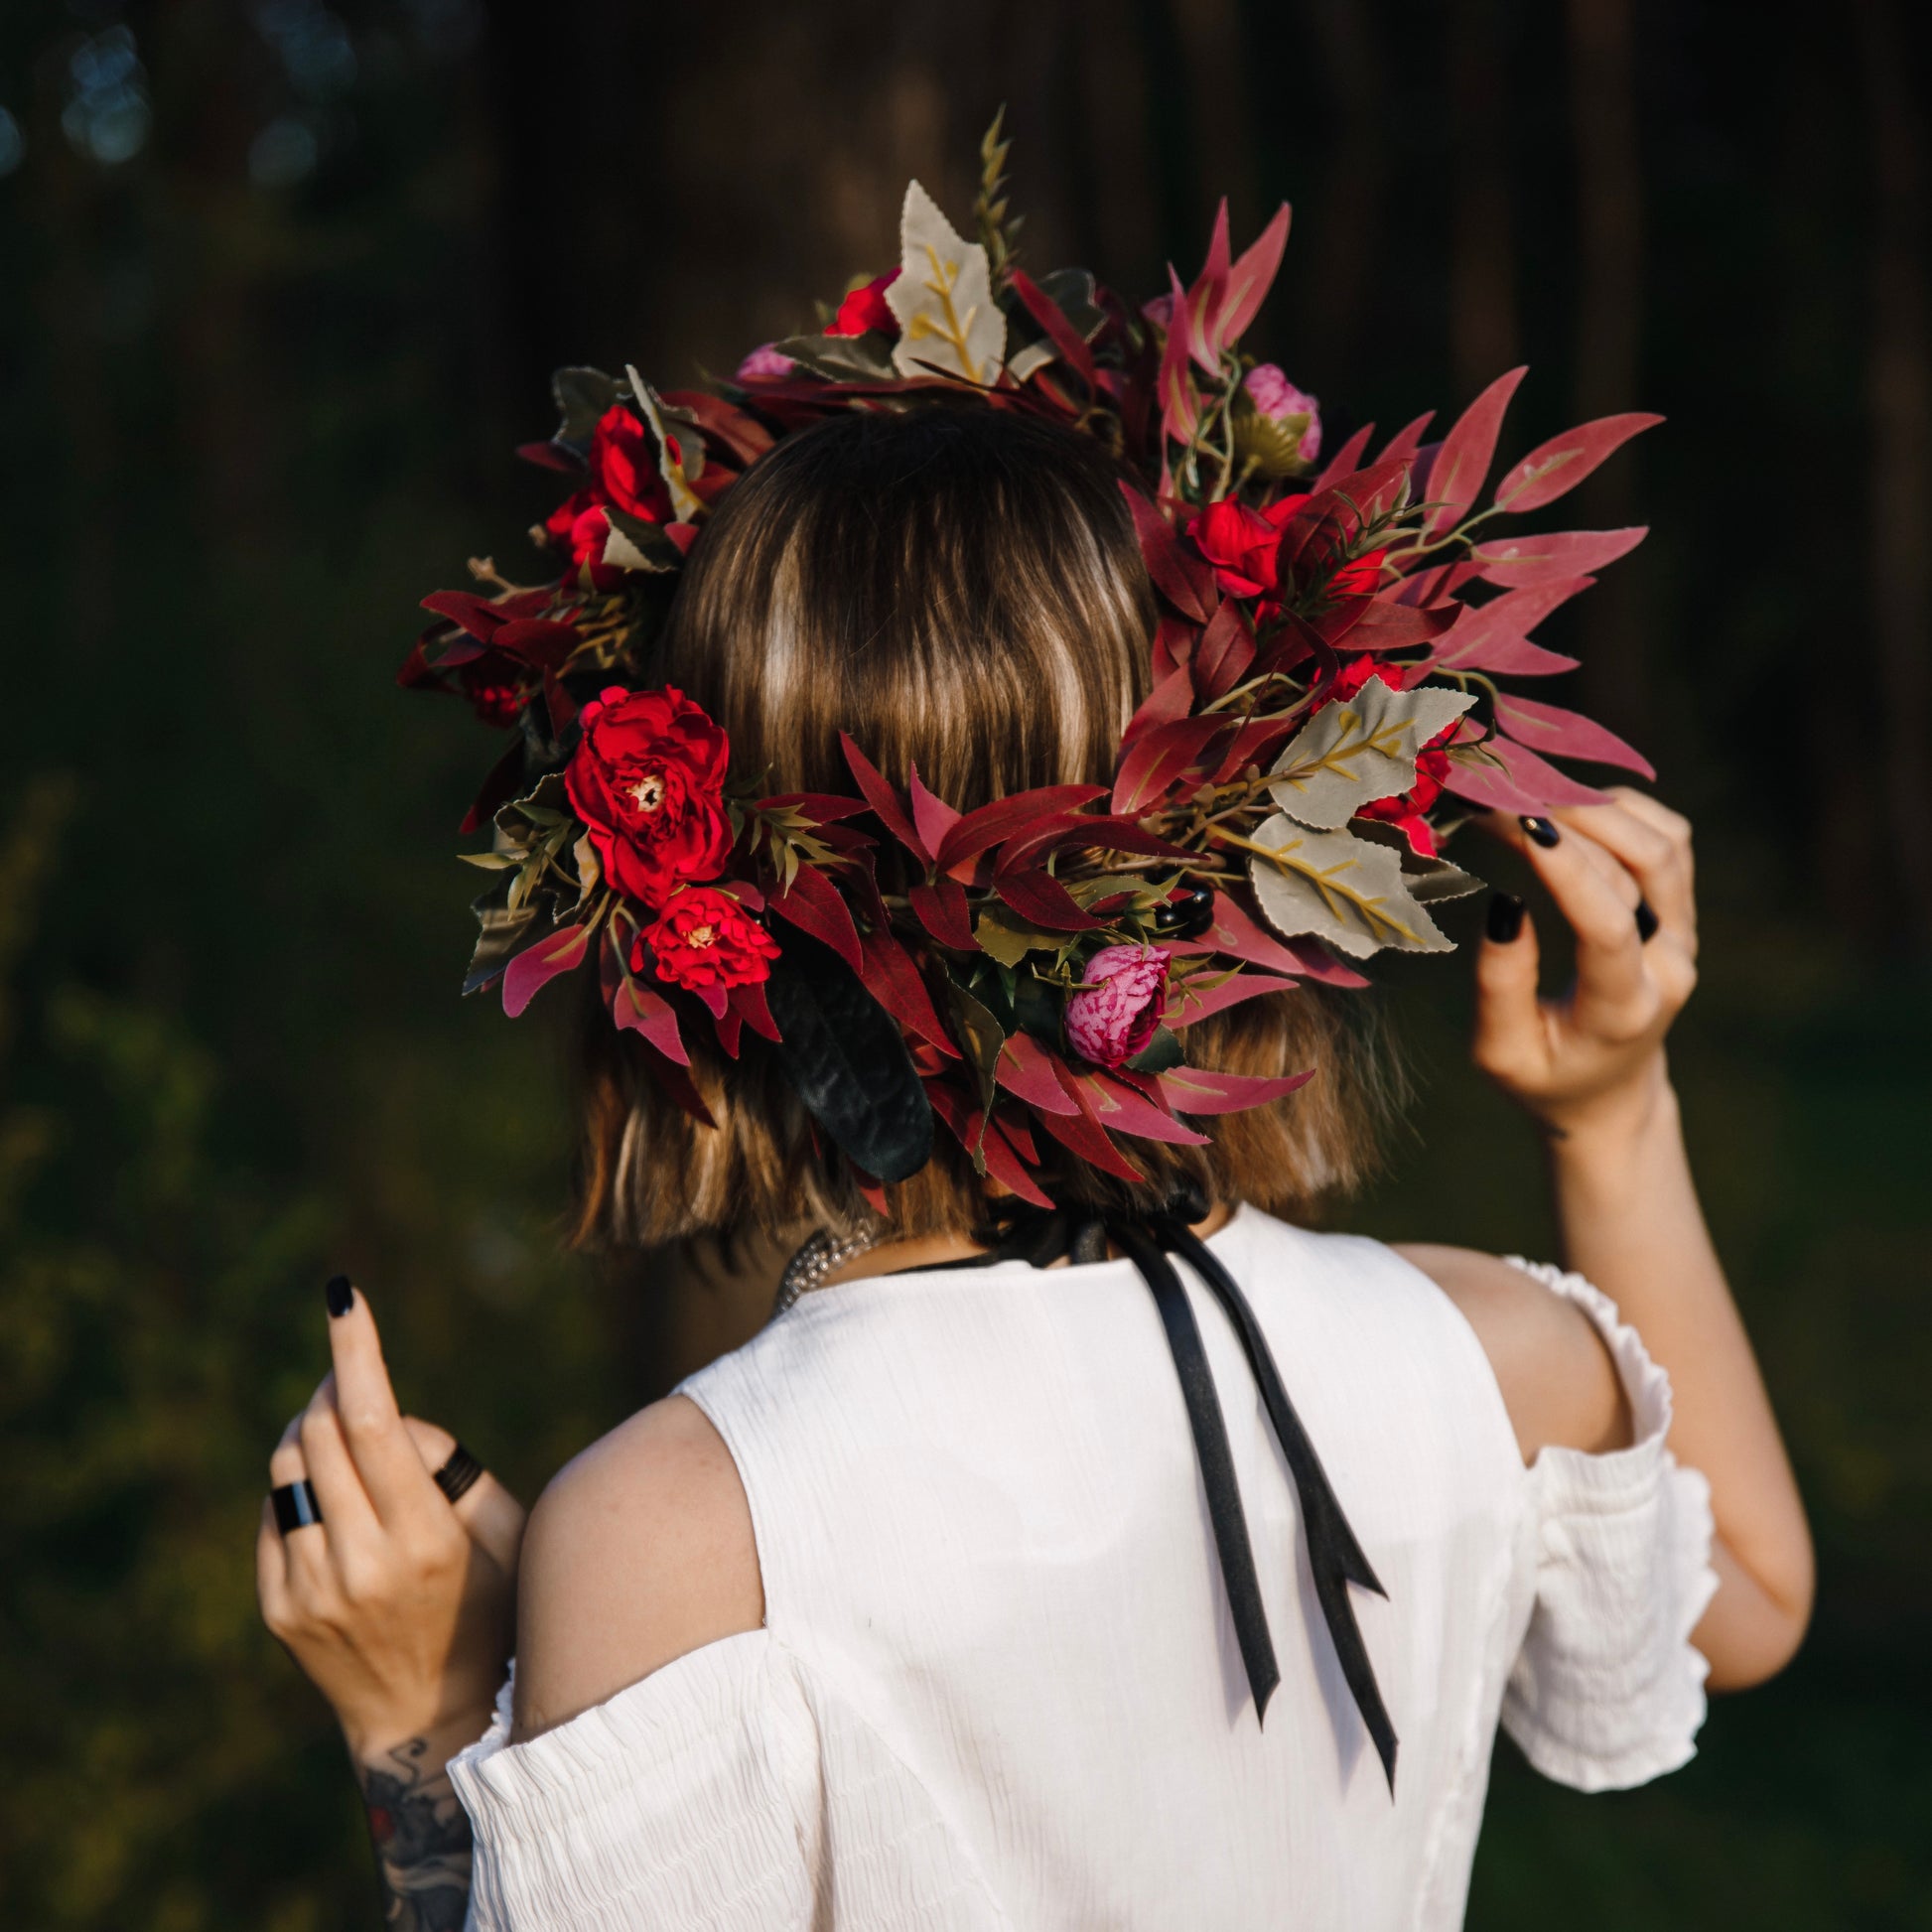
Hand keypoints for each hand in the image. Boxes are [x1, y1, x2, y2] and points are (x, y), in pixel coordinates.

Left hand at [255, 1281, 525, 1761]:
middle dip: (334, 1386)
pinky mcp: (278, 1608)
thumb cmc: (489, 1607)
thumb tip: (387, 1418)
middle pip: (319, 1431)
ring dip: (312, 1429)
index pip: (374, 1421)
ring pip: (286, 1463)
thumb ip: (451, 1464)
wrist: (429, 1719)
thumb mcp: (505, 1533)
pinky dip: (300, 1485)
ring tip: (345, 1441)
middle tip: (353, 1381)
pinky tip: (333, 1505)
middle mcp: (361, 1563)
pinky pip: (273, 1510)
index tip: (343, 1297)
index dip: (356, 1350)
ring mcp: (311, 1589)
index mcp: (425, 1539)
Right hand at [1472, 789, 1698, 1139]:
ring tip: (1534, 798)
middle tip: (1503, 800)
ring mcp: (1685, 935)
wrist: (1609, 1093)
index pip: (1608, 924)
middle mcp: (1669, 966)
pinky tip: (1571, 809)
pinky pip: (1669, 839)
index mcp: (1623, 1010)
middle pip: (1643, 866)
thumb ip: (1500, 986)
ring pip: (1665, 842)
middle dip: (1572, 820)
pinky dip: (1623, 811)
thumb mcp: (1501, 1053)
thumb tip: (1506, 905)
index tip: (1514, 824)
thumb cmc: (1543, 1077)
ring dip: (1602, 807)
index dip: (1566, 868)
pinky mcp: (1683, 913)